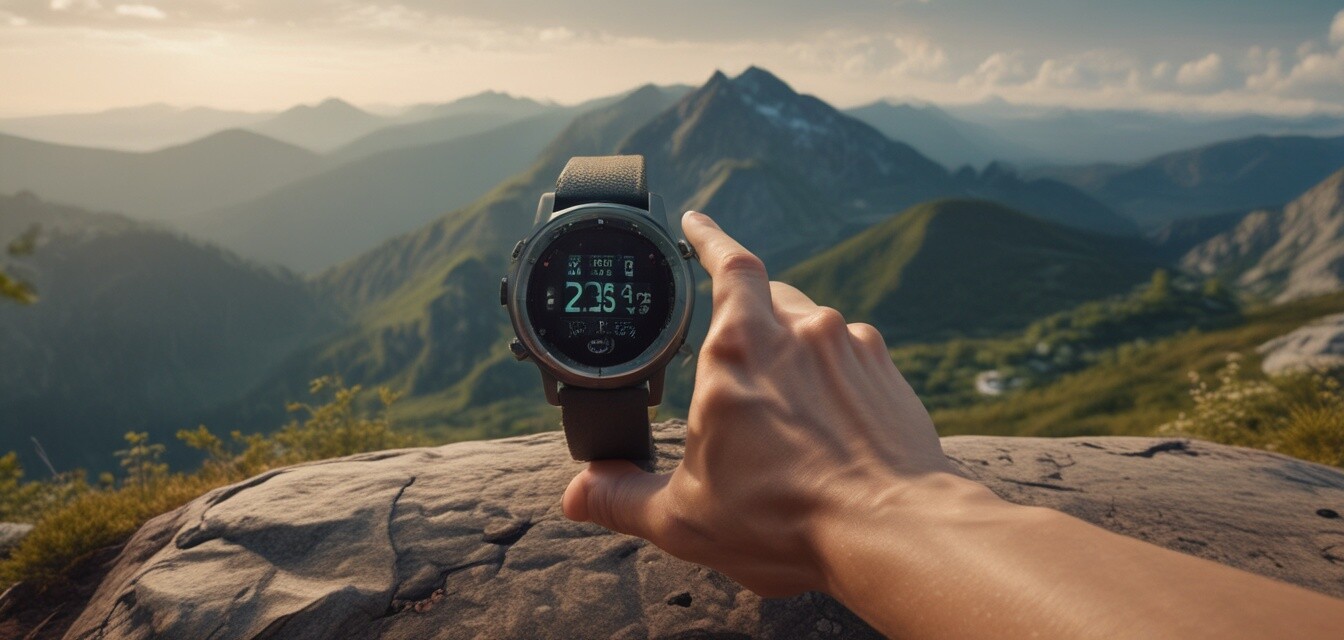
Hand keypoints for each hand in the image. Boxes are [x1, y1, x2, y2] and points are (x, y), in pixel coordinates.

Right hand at [562, 211, 952, 595]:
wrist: (894, 531)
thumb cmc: (786, 519)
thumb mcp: (684, 519)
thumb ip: (624, 499)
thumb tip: (579, 494)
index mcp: (737, 350)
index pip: (725, 264)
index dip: (708, 237)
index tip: (697, 222)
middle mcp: (798, 331)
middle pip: (767, 295)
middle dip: (746, 315)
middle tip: (733, 356)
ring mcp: (849, 346)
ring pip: (810, 325)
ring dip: (791, 353)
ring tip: (783, 411)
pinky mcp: (887, 371)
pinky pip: (850, 356)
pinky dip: (832, 378)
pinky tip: (828, 423)